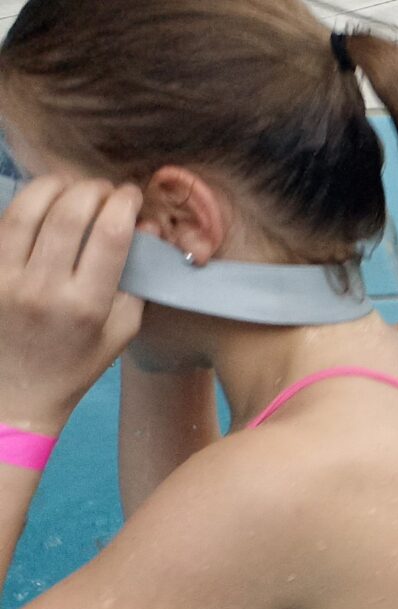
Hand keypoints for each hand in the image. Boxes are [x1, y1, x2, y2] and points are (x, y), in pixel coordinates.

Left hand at [0, 177, 143, 435]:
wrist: (16, 391)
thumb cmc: (76, 363)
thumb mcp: (121, 332)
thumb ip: (136, 281)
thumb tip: (143, 227)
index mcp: (86, 306)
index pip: (109, 236)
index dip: (123, 203)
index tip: (131, 195)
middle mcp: (44, 290)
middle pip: (68, 215)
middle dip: (91, 190)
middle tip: (103, 189)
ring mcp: (7, 280)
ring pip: (27, 211)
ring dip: (53, 187)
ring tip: (69, 186)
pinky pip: (2, 224)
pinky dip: (24, 205)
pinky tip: (40, 204)